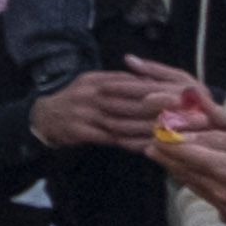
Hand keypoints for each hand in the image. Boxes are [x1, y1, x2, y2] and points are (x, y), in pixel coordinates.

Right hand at [39, 66, 213, 153]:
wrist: (43, 118)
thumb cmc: (76, 100)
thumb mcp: (93, 83)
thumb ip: (118, 81)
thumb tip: (147, 79)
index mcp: (97, 80)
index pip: (129, 83)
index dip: (154, 89)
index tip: (179, 96)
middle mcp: (90, 94)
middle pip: (128, 102)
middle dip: (156, 110)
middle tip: (182, 116)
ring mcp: (83, 113)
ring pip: (121, 122)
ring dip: (145, 129)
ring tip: (169, 133)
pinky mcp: (78, 131)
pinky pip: (109, 138)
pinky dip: (128, 142)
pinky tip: (145, 146)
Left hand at [154, 113, 225, 217]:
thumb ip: (217, 138)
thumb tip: (186, 134)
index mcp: (225, 168)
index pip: (182, 153)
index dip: (166, 142)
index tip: (155, 133)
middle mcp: (220, 191)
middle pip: (182, 171)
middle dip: (166, 157)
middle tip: (153, 145)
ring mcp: (225, 207)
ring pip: (191, 185)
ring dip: (178, 171)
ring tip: (168, 157)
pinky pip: (206, 197)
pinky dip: (197, 184)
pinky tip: (195, 174)